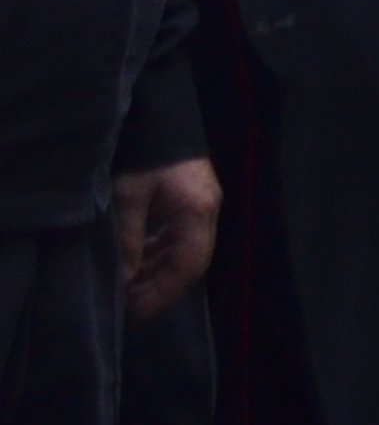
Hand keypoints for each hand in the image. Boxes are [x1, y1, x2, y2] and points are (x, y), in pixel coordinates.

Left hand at [112, 157, 217, 318]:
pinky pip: (179, 236)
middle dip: (161, 286)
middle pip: (190, 261)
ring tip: (130, 289)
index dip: (165, 292)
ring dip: (159, 271)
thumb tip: (125, 278)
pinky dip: (160, 253)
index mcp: (197, 212)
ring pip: (185, 250)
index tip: (139, 312)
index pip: (188, 264)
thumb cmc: (144, 153)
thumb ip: (129, 238)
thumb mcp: (128, 195)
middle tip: (130, 307)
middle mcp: (207, 212)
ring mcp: (202, 206)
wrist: (159, 113)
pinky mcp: (192, 200)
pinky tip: (139, 263)